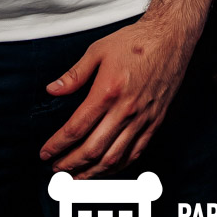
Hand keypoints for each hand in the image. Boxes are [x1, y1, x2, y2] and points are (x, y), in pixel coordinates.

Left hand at [39, 18, 193, 177]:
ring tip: (76, 178)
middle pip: (93, 149)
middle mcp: (125, 110)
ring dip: (92, 172)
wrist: (170, 38)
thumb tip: (52, 90)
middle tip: (56, 169)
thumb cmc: (135, 42)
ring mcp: (142, 119)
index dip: (58, 145)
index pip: (76, 128)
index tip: (46, 153)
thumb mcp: (98, 51)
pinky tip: (106, 168)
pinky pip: (136, 152)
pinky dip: (119, 166)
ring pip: (114, 157)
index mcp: (107, 92)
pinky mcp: (155, 121)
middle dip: (70, 164)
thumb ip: (74, 75)